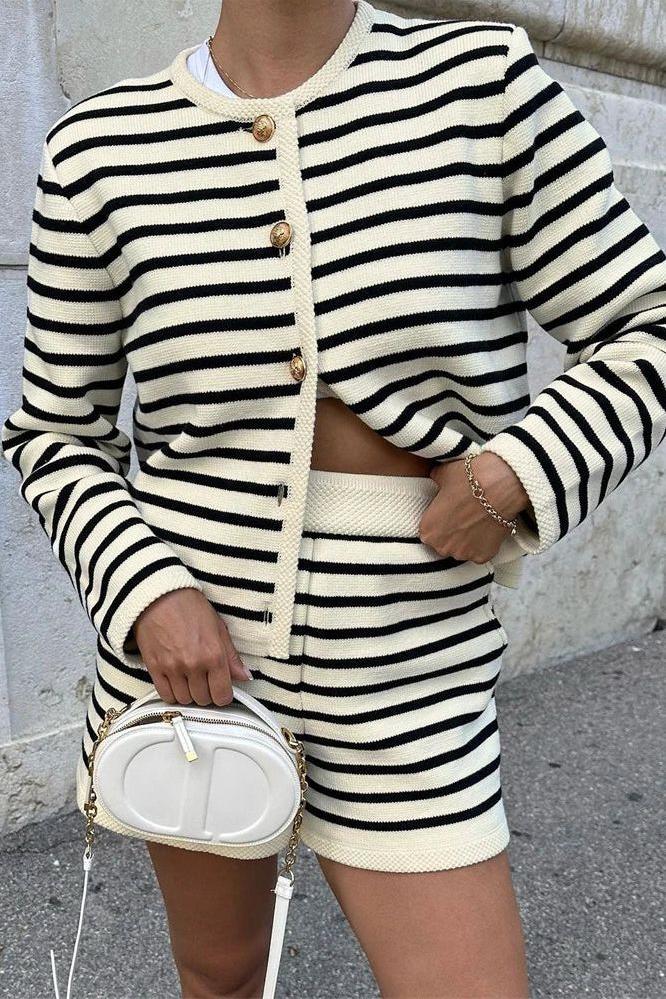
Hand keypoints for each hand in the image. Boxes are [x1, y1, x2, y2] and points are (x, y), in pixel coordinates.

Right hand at [129, 588, 251, 706]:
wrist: (159, 596)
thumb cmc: (190, 607)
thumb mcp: (218, 627)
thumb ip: (231, 656)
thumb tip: (244, 676)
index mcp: (214, 655)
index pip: (222, 695)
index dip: (224, 695)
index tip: (221, 689)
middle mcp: (194, 665)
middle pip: (203, 699)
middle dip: (207, 693)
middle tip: (205, 681)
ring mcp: (172, 668)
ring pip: (185, 700)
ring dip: (189, 694)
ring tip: (190, 680)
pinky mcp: (154, 668)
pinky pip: (165, 695)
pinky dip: (173, 693)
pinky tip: (176, 682)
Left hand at [419, 453, 530, 562]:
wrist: (499, 486)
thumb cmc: (469, 480)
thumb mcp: (443, 474)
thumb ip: (435, 480)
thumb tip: (436, 477)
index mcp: (427, 530)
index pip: (428, 532)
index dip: (439, 521)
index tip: (447, 513)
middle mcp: (442, 546)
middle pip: (444, 544)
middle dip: (451, 533)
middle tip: (463, 516)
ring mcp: (463, 554)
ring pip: (462, 550)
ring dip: (467, 540)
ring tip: (476, 521)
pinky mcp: (483, 557)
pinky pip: (480, 553)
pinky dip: (483, 544)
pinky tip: (487, 528)